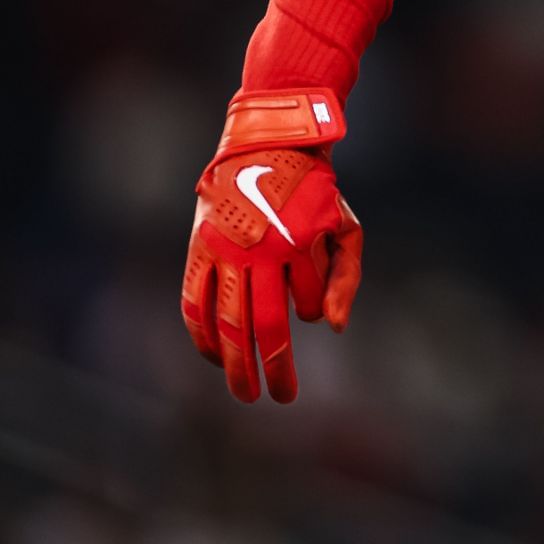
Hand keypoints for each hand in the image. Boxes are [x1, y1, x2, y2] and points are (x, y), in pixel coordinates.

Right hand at [181, 90, 361, 402]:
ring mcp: (223, 251)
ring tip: (244, 392)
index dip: (309, 311)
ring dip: (234, 364)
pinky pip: (193, 303)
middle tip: (279, 398)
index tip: (309, 309)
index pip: (304, 305)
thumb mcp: (346, 227)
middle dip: (272, 369)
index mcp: (297, 243)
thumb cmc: (315, 194)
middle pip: (261, 326)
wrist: (268, 147)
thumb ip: (346, 278)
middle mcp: (257, 251)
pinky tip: (212, 355)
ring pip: (225, 322)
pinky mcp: (198, 249)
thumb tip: (332, 329)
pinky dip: (201, 334)